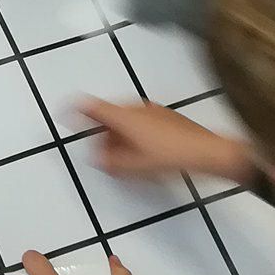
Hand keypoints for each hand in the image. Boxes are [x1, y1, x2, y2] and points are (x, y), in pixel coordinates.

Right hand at [84, 96, 254, 186]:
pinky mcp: (167, 117)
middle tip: (102, 152)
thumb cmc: (173, 157)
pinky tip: (143, 153)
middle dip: (102, 133)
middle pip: (110, 115)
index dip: (75, 109)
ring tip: (124, 158)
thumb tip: (98, 158)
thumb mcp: (135, 168)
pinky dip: (135, 134)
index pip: (92, 107)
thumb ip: (111, 163)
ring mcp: (154, 110)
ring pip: (127, 119)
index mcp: (125, 116)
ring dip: (119, 135)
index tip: (65, 112)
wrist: (210, 153)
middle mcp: (138, 107)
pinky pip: (142, 122)